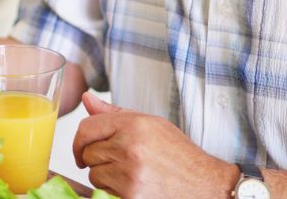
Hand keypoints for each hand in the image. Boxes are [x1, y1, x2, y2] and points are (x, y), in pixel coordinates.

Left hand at [73, 92, 239, 198]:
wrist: (206, 186)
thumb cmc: (180, 156)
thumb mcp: (151, 125)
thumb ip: (114, 114)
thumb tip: (86, 98)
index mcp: (134, 125)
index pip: (87, 128)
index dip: (79, 141)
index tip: (82, 150)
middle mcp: (130, 147)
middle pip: (88, 153)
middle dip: (98, 159)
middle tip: (120, 163)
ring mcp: (129, 174)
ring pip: (94, 175)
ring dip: (105, 177)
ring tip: (131, 175)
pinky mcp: (130, 196)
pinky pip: (103, 192)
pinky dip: (113, 191)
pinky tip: (133, 187)